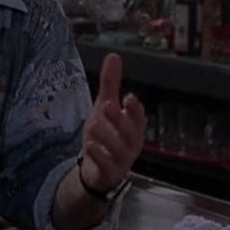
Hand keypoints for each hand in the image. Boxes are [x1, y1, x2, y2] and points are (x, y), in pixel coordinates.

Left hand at [80, 53, 145, 193]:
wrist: (95, 170)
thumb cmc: (105, 136)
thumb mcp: (105, 107)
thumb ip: (111, 84)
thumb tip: (114, 56)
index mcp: (133, 128)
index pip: (138, 118)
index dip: (135, 109)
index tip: (128, 97)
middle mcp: (131, 144)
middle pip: (130, 132)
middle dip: (120, 119)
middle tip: (108, 105)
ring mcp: (121, 160)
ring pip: (119, 149)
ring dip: (106, 136)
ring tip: (94, 124)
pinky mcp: (110, 173)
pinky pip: (107, 166)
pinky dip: (100, 156)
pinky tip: (90, 145)